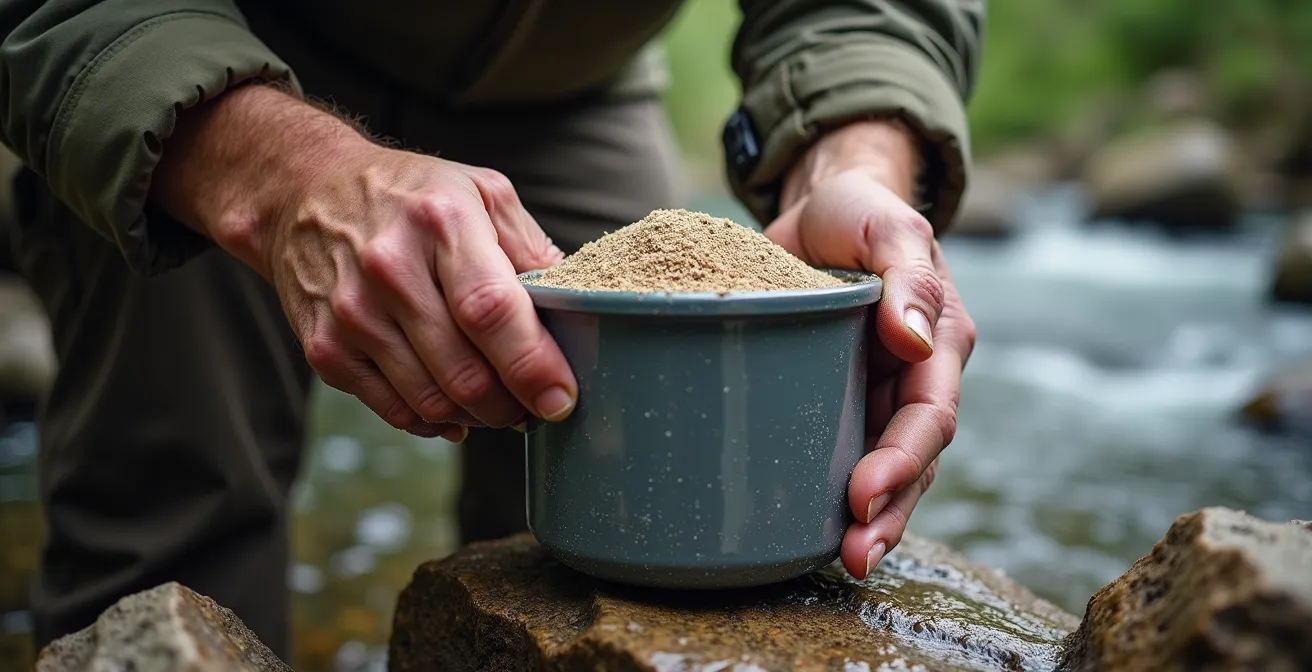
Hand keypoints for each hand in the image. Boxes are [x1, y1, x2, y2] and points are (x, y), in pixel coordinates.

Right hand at [153, 84, 577, 439]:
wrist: (306, 191)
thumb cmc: (411, 196)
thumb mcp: (481, 192)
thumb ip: (530, 248)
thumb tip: (576, 305)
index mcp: (441, 223)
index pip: (491, 310)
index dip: (532, 365)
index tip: (561, 398)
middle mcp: (390, 270)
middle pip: (464, 371)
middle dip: (513, 405)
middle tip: (537, 406)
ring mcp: (351, 314)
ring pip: (432, 401)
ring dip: (478, 417)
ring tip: (500, 405)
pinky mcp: (325, 349)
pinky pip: (395, 410)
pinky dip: (434, 422)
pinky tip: (455, 409)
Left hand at [765, 120, 976, 578]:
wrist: (819, 210)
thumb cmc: (858, 213)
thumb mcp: (885, 225)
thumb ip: (906, 274)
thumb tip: (916, 341)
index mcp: (938, 342)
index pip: (928, 414)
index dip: (901, 460)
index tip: (863, 493)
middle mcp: (914, 378)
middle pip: (913, 461)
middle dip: (888, 510)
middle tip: (855, 552)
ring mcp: (876, 396)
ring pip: (883, 471)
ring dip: (869, 519)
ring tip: (844, 559)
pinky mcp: (835, 402)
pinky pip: (837, 454)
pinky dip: (827, 494)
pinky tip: (806, 530)